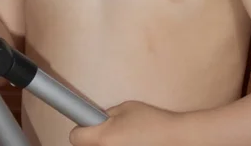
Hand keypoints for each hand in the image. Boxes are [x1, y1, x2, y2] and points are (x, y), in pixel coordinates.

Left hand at [69, 101, 184, 145]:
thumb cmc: (151, 121)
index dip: (81, 127)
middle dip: (94, 137)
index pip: (75, 137)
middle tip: (109, 130)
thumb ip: (107, 114)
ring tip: (124, 137)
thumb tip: (98, 119)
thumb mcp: (125, 108)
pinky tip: (130, 143)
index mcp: (103, 137)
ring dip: (106, 144)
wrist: (174, 138)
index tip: (86, 123)